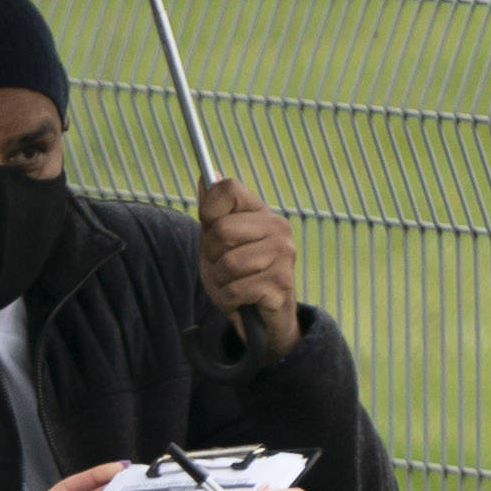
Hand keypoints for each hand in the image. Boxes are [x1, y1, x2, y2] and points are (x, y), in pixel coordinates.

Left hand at [196, 178, 303, 353]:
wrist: (260, 316)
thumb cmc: (237, 275)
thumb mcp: (217, 241)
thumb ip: (212, 210)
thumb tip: (207, 174)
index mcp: (261, 212)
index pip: (227, 189)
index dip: (208, 211)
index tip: (212, 229)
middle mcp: (278, 227)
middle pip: (220, 230)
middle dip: (212, 255)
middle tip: (225, 266)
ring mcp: (283, 254)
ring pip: (227, 264)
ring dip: (221, 282)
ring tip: (235, 284)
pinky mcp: (281, 283)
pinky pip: (235, 290)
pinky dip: (229, 300)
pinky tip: (242, 299)